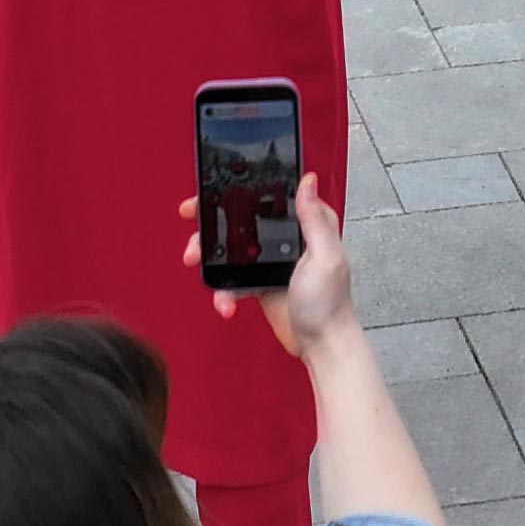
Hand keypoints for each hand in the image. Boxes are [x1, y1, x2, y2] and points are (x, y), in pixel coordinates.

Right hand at [189, 180, 364, 358]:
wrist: (321, 344)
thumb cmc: (330, 303)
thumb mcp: (325, 256)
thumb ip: (314, 219)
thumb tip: (309, 181)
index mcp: (305, 226)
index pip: (268, 197)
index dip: (240, 192)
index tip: (213, 192)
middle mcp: (286, 240)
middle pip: (240, 221)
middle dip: (212, 225)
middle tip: (194, 226)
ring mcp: (270, 262)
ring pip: (230, 250)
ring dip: (210, 258)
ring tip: (197, 265)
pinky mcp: (259, 283)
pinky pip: (231, 280)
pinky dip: (223, 291)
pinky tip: (225, 303)